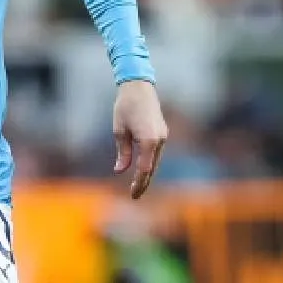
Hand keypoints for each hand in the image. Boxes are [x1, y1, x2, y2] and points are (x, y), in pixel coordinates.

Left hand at [111, 79, 167, 198]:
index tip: (133, 194)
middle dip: (144, 182)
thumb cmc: (125, 107)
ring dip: (147, 173)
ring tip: (137, 186)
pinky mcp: (162, 132)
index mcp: (149, 141)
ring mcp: (163, 136)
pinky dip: (150, 163)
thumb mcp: (119, 131)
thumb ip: (122, 153)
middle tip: (135, 196)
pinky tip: (143, 170)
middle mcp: (159, 140)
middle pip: (152, 168)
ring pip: (155, 161)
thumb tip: (120, 170)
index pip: (144, 169)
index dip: (139, 183)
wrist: (138, 86)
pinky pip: (156, 152)